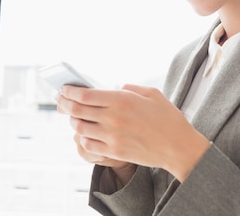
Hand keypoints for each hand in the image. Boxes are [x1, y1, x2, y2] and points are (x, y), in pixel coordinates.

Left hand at [56, 84, 209, 181]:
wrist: (179, 147)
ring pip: (79, 128)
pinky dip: (82, 137)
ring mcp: (113, 136)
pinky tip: (84, 133)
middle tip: (60, 101)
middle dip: (64, 104)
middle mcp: (114, 118)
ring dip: (73, 121)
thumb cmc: (168, 118)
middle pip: (77, 110)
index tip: (64, 89)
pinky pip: (88, 144)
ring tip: (73, 116)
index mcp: (123, 100)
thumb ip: (130, 88)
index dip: (70, 91)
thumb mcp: (152, 93)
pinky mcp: (114, 152)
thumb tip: (114, 88)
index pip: (85, 95)